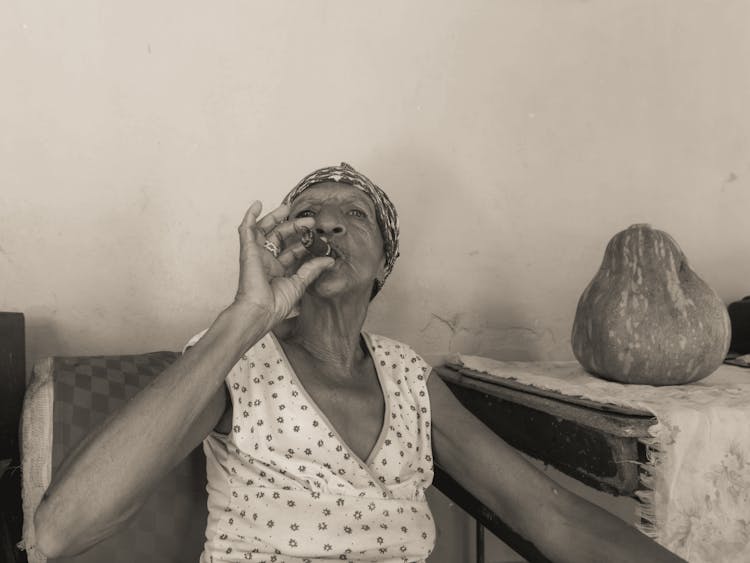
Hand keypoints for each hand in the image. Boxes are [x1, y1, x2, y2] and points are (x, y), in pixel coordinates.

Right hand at [233, 201, 333, 326]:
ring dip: (275, 218)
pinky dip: (250, 216)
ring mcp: (256, 255)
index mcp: (278, 271)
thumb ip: (312, 269)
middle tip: (309, 220)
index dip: (304, 243)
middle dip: (294, 226)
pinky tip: (257, 204)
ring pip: (264, 230)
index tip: (318, 237)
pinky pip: (246, 229)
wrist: (260, 311)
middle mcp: (266, 261)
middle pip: (279, 237)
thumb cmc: (275, 304)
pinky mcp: (248, 250)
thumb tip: (329, 260)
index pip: (292, 251)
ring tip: (287, 208)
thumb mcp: (299, 284)